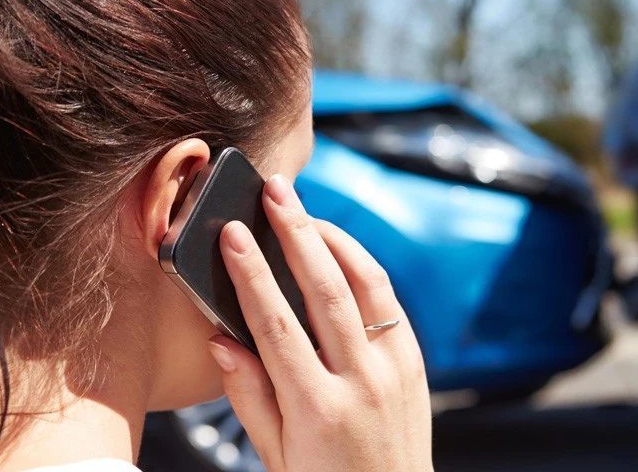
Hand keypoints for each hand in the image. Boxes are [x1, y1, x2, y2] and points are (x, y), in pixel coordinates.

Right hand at [206, 173, 431, 470]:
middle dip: (297, 233)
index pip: (278, 326)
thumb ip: (248, 395)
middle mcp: (362, 382)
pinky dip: (363, 267)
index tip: (233, 234)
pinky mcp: (415, 363)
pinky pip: (388, 302)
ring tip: (304, 208)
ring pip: (367, 285)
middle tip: (275, 191)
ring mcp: (395, 370)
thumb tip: (221, 338)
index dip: (252, 275)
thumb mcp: (276, 455)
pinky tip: (337, 248)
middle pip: (327, 290)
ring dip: (334, 239)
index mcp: (317, 409)